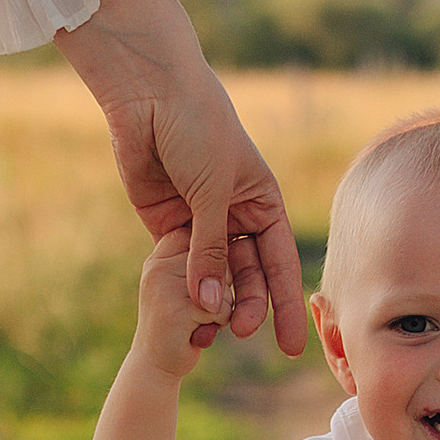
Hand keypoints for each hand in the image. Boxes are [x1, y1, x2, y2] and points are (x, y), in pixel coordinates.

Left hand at [59, 0, 307, 351]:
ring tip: (213, 325)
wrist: (151, 93)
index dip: (285, 304)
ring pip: (214, 274)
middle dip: (248, 306)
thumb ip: (210, 252)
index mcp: (262, 202)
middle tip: (240, 333)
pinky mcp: (167, 222)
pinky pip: (181, 262)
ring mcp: (200, 220)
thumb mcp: (212, 193)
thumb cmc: (197, 129)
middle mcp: (235, 215)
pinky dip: (184, 283)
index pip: (279, 262)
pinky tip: (185, 305)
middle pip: (248, 275)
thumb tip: (210, 306)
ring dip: (215, 300)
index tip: (289, 346)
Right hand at [131, 227, 224, 379]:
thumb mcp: (182, 284)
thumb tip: (231, 247)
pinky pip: (221, 309)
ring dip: (220, 308)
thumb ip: (200, 261)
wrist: (153, 365)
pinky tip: (197, 333)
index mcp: (160, 254)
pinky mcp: (177, 309)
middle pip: (219, 261)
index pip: (205, 240)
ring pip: (222, 285)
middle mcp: (158, 264)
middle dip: (221, 289)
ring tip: (195, 321)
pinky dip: (218, 324)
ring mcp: (164, 285)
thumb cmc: (176, 322)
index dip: (214, 266)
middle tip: (197, 308)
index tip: (197, 288)